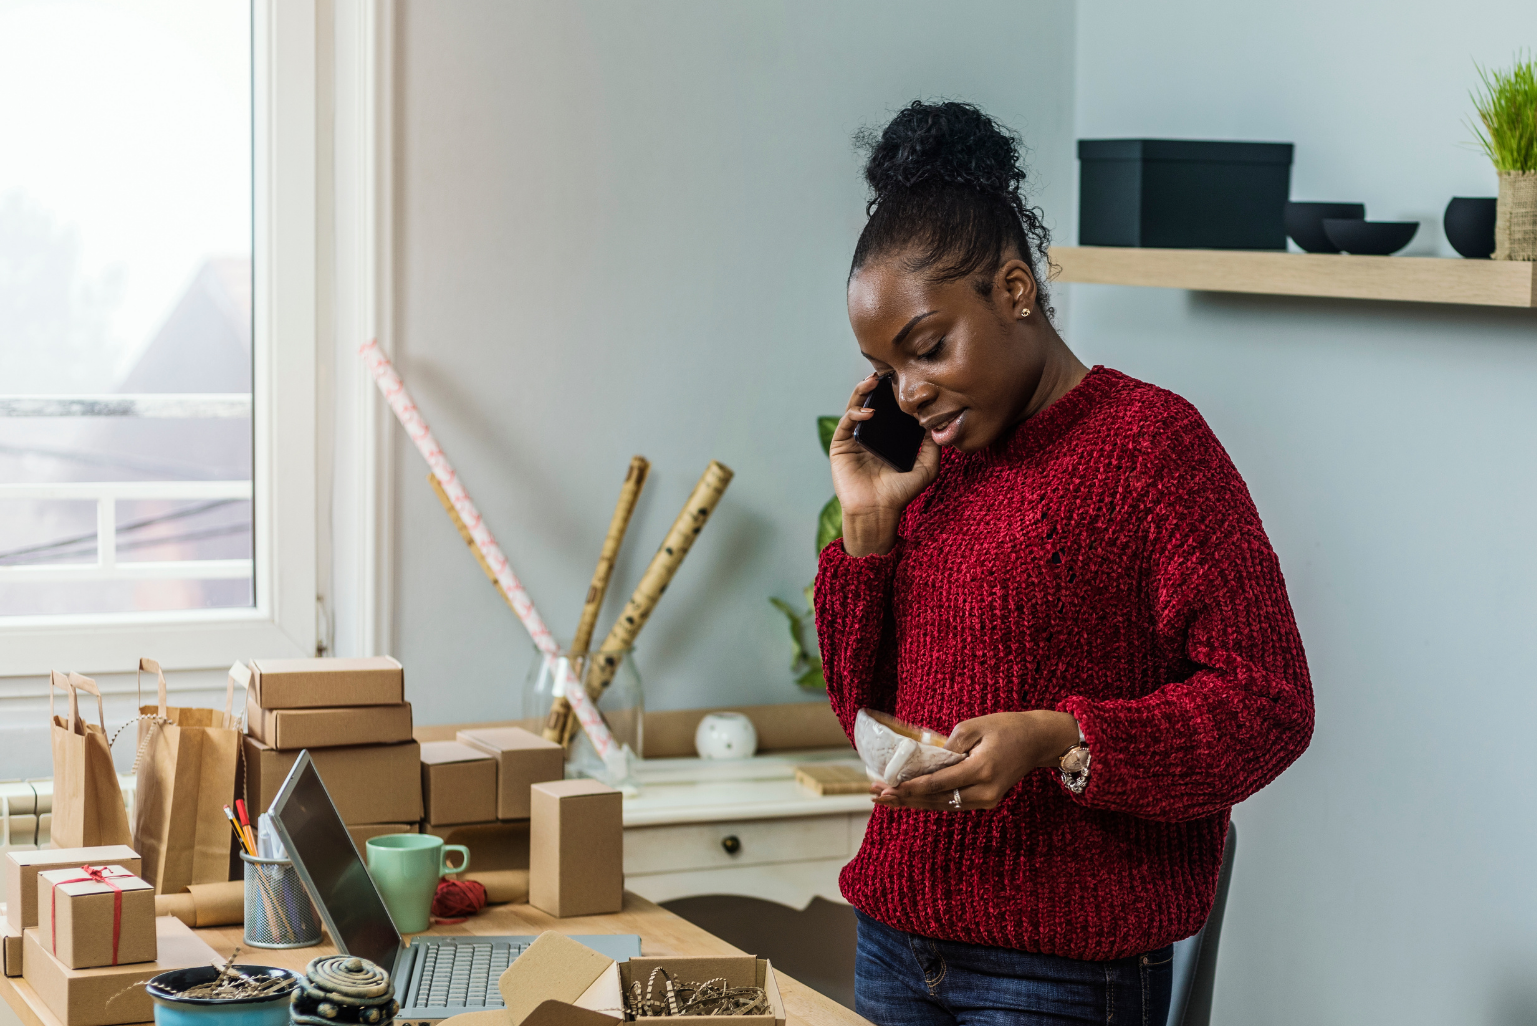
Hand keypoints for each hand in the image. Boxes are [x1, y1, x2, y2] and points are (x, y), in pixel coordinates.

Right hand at [830, 375, 940, 555]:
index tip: (904, 380)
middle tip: (885, 374)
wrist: (878, 511)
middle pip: (870, 403)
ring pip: (855, 407)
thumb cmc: (900, 494)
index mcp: (887, 438)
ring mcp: (854, 439)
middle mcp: (870, 435)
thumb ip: (934, 446)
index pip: (890, 409)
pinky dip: (855, 413)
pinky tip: (869, 411)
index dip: (894, 394)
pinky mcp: (840, 446)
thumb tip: (938, 421)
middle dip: (876, 387)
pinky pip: (846, 423)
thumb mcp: (927, 468)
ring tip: (872, 381)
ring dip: (862, 392)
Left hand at [871, 710, 1080, 810]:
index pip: (938, 783)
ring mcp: (987, 800)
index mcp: (981, 769)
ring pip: (942, 805)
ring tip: (885, 799)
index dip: (910, 787)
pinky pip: (952, 803)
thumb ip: (947, 746)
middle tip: (876, 794)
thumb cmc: (1006, 727)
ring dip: (913, 802)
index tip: (887, 788)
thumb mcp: (973, 726)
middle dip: (904, 798)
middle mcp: (985, 791)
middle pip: (936, 799)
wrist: (1037, 741)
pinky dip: (930, 800)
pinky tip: (909, 798)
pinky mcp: (987, 801)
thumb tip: (923, 762)